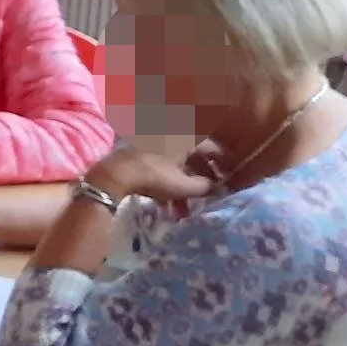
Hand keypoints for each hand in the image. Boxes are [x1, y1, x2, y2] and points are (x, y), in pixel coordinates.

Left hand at [87, 145, 215, 206]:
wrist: (116, 173)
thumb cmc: (155, 176)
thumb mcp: (184, 186)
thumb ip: (205, 187)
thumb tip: (217, 188)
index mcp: (186, 138)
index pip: (211, 148)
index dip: (223, 163)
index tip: (230, 175)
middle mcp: (172, 137)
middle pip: (193, 157)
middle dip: (201, 178)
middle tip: (208, 192)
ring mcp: (155, 144)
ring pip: (176, 165)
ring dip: (182, 186)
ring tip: (183, 209)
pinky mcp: (141, 153)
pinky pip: (161, 167)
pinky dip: (166, 183)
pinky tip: (165, 204)